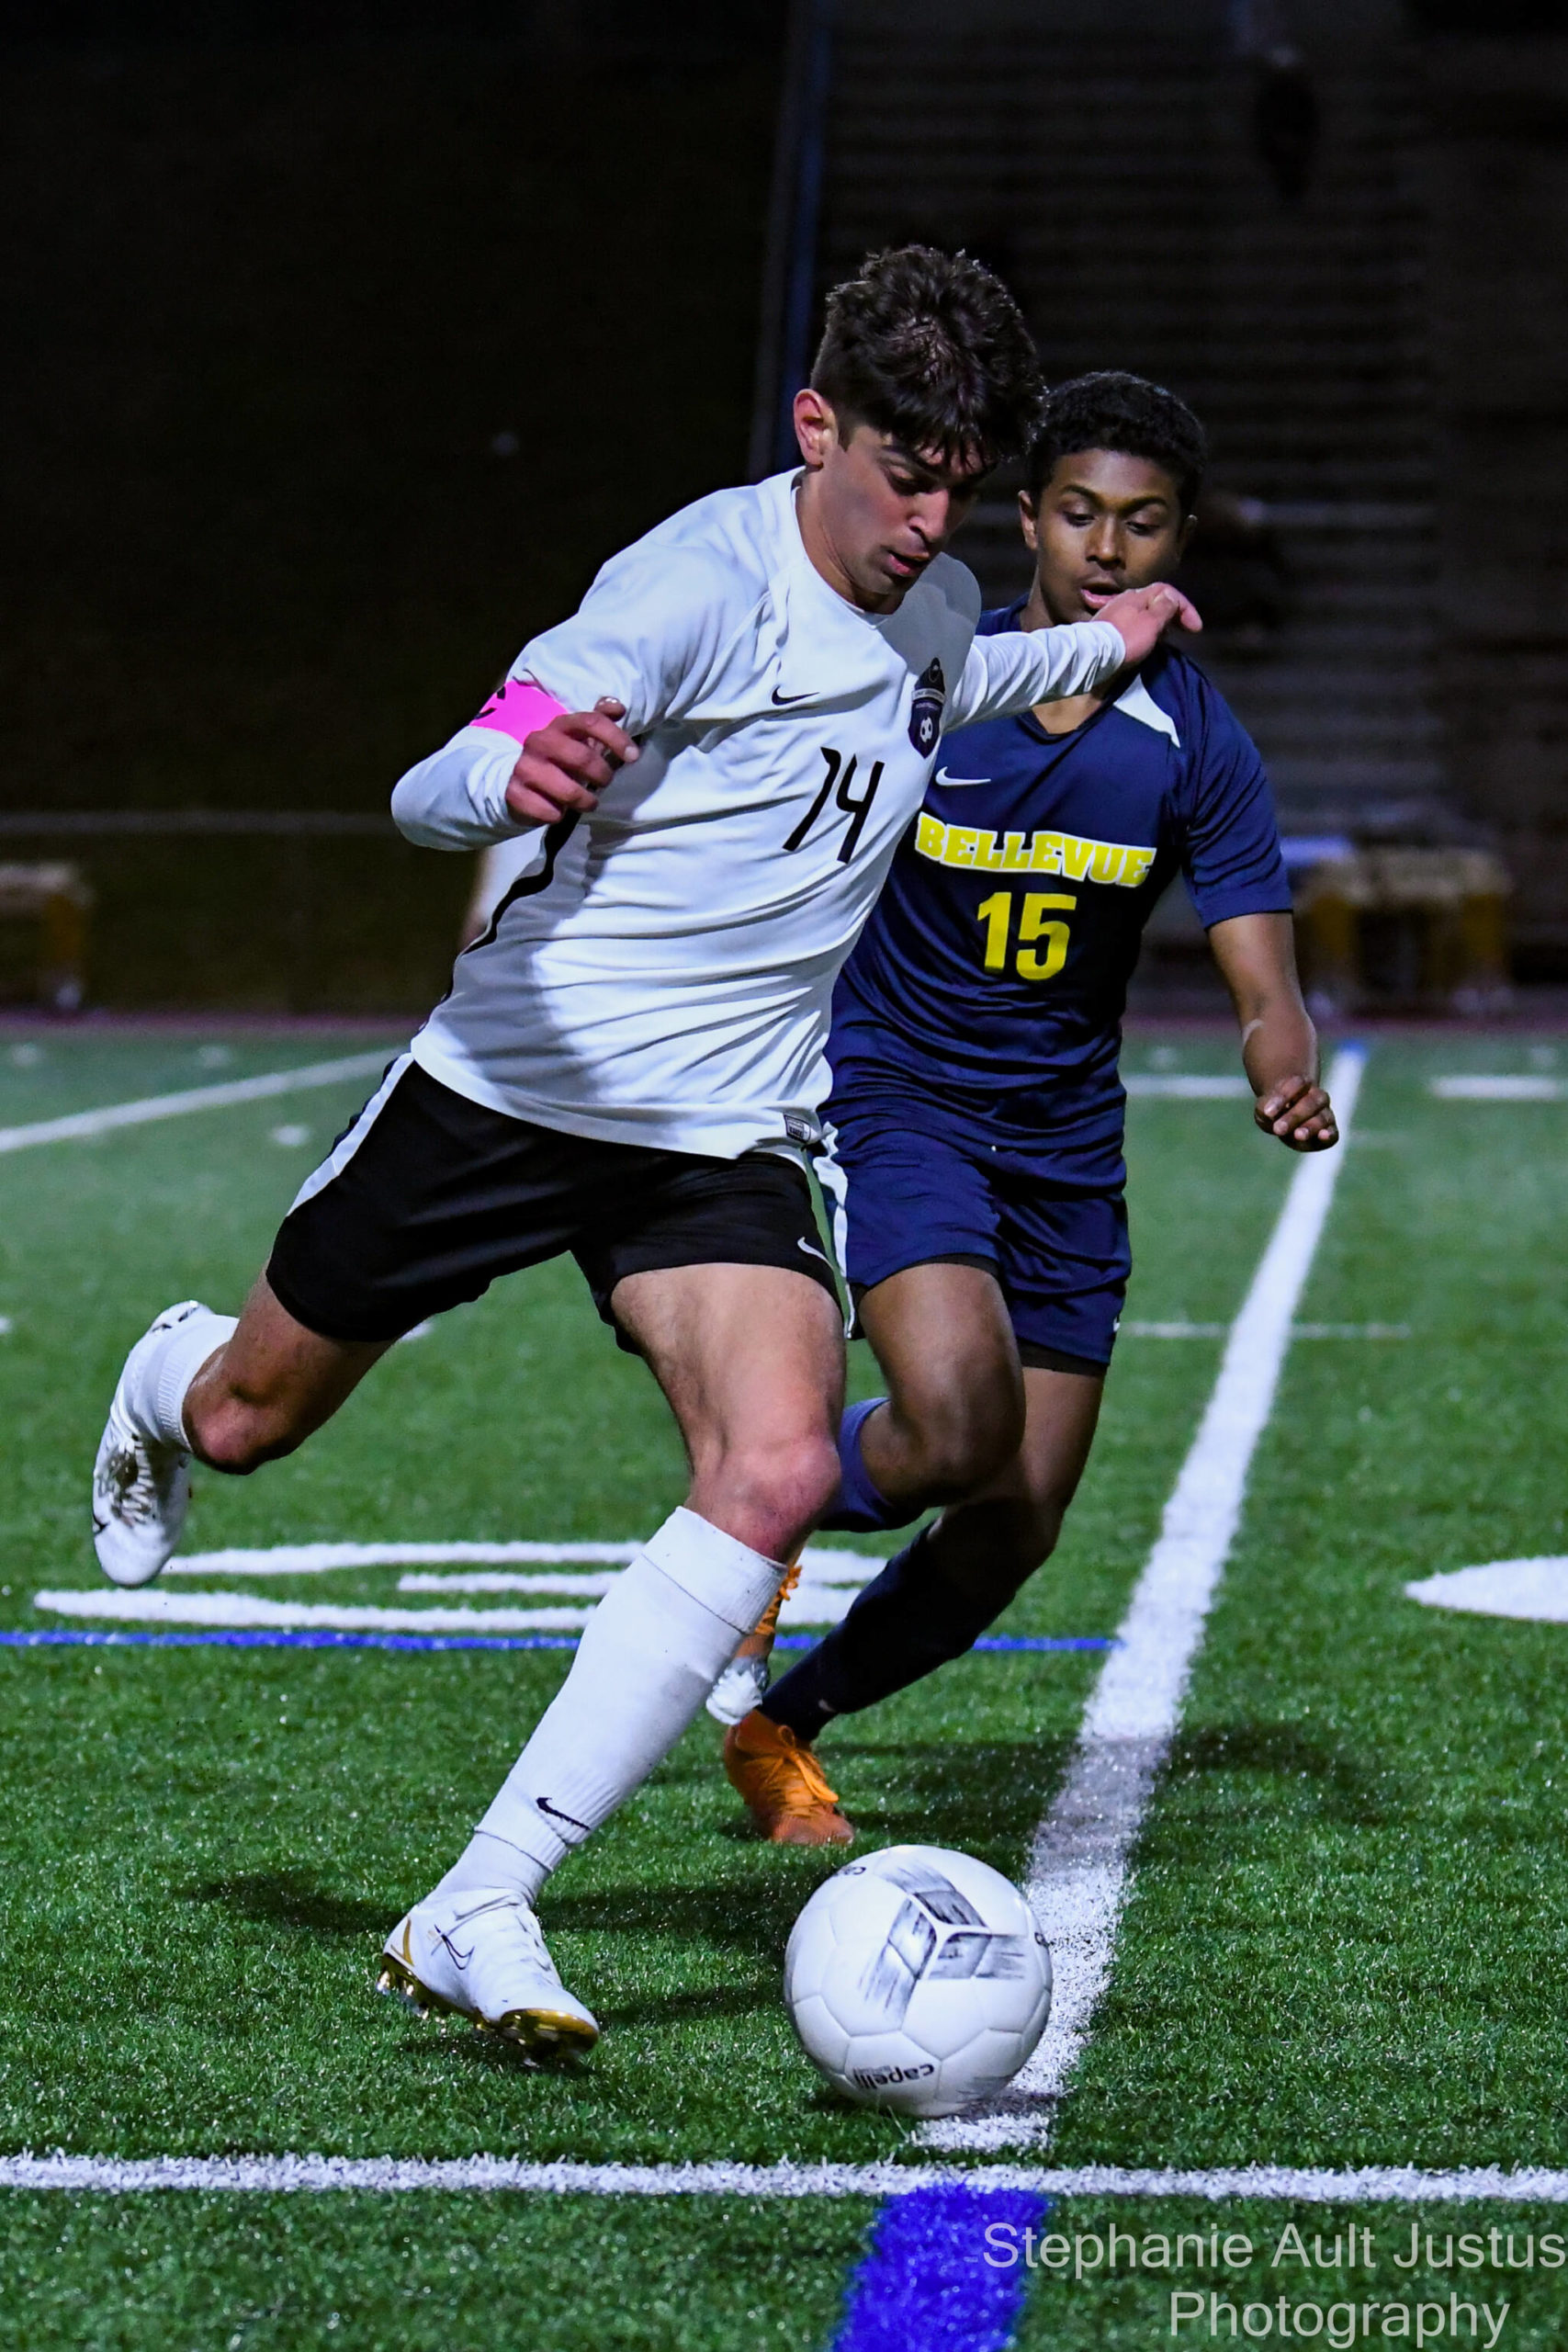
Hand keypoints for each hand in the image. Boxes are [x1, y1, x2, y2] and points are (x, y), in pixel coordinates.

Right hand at [504, 697, 636, 824]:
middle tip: (605, 783)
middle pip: (582, 758)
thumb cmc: (557, 761)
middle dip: (602, 775)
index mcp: (559, 725)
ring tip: (588, 802)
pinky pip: (550, 812)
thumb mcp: (577, 740)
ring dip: (586, 801)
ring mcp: (524, 767)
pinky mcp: (515, 794)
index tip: (633, 756)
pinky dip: (560, 815)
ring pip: (569, 791)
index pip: (591, 722)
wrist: (515, 782)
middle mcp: (539, 741)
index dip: (616, 738)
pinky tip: (559, 810)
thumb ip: (598, 722)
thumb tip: (619, 708)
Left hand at [1097, 582, 1201, 666]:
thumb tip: (1171, 598)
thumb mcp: (1151, 623)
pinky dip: (1146, 630)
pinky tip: (1146, 642)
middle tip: (1184, 630)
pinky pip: (1132, 624)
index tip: (1196, 629)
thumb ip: (1164, 608)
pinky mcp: (1106, 629)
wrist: (1091, 656)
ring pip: (1143, 612)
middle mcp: (1125, 600)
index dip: (1185, 607)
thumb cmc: (1125, 640)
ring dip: (1160, 622)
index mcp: (1137, 595)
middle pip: (1154, 601)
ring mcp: (1113, 613)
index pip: (1167, 591)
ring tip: (1167, 637)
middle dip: (1173, 613)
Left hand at [1255, 1074, 1337, 1151]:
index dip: (1283, 1097)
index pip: (1297, 1084)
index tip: (1268, 1112)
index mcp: (1302, 1084)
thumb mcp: (1264, 1109)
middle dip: (1294, 1117)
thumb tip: (1270, 1114)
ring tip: (1298, 1135)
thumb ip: (1265, 1110)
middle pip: (1311, 1102)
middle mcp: (1317, 1097)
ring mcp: (1325, 1114)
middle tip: (1278, 1129)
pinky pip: (1333, 1133)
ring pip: (1322, 1118)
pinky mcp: (1329, 1131)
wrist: (1287, 1120)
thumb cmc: (1275, 1112)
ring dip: (1310, 1127)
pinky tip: (1323, 1136)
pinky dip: (1329, 1135)